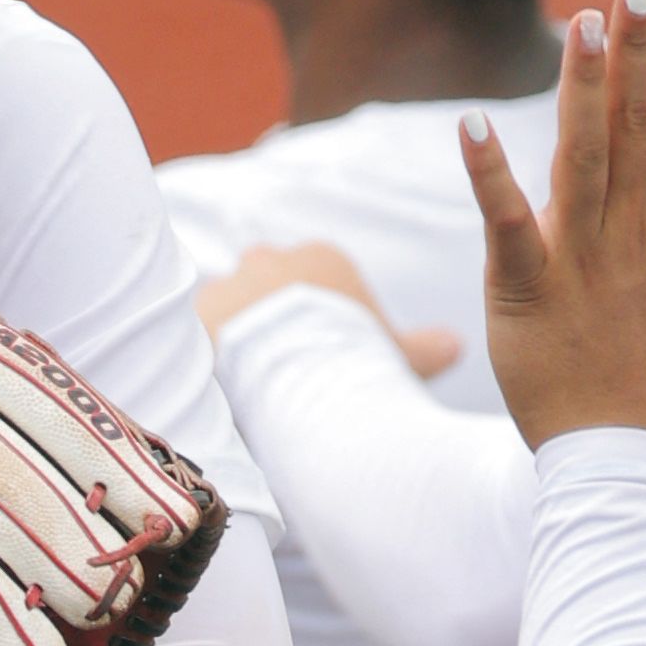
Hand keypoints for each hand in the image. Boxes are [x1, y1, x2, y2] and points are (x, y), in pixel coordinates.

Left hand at [196, 240, 461, 376]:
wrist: (296, 378)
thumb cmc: (357, 364)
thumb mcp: (404, 358)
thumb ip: (429, 348)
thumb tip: (455, 346)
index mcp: (322, 259)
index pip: (317, 274)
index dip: (318, 315)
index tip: (320, 351)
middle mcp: (269, 260)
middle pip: (266, 279)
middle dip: (268, 313)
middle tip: (276, 363)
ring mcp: (227, 283)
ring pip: (226, 304)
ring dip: (231, 334)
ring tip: (242, 381)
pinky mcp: (190, 315)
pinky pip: (191, 331)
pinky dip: (201, 353)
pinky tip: (213, 385)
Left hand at [462, 0, 645, 448]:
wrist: (624, 456)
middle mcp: (636, 236)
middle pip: (640, 130)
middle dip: (637, 54)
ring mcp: (581, 261)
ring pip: (583, 161)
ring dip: (585, 90)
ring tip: (583, 23)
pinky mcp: (524, 289)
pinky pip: (505, 224)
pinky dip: (487, 176)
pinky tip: (468, 125)